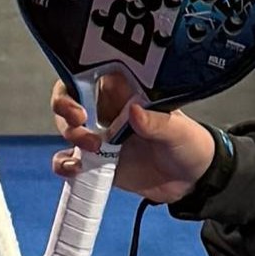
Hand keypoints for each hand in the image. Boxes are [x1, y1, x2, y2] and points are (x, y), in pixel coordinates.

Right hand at [48, 72, 216, 209]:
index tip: (80, 98)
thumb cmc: (188, 144)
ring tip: (92, 150)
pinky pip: (69, 159)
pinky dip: (64, 163)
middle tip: (81, 123)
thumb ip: (158, 122)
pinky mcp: (96, 161)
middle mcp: (107, 109)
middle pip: (70, 99)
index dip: (75, 79)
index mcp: (125, 91)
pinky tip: (74, 168)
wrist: (191, 182)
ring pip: (67, 128)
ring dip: (69, 136)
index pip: (91, 73)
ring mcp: (99, 135)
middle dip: (66, 109)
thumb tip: (134, 111)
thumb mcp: (179, 131)